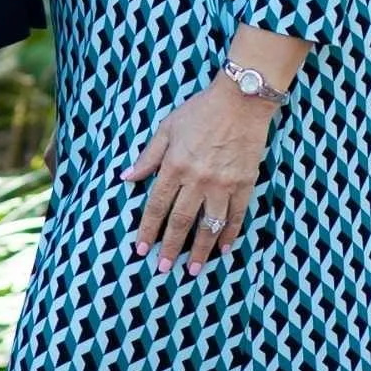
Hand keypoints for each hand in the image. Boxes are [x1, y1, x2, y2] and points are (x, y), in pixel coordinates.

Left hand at [121, 78, 276, 274]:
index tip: (141, 249)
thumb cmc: (200, 111)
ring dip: (200, 250)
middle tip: (163, 269)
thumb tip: (126, 177)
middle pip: (181, 221)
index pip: (157, 205)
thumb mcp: (166, 128)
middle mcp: (197, 179)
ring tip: (192, 270)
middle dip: (170, 247)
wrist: (240, 101)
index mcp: (175, 165)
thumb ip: (147, 156)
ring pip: (209, 225)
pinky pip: (236, 216)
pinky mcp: (245, 184)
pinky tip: (224, 250)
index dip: (147, 229)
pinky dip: (230, 235)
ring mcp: (223, 184)